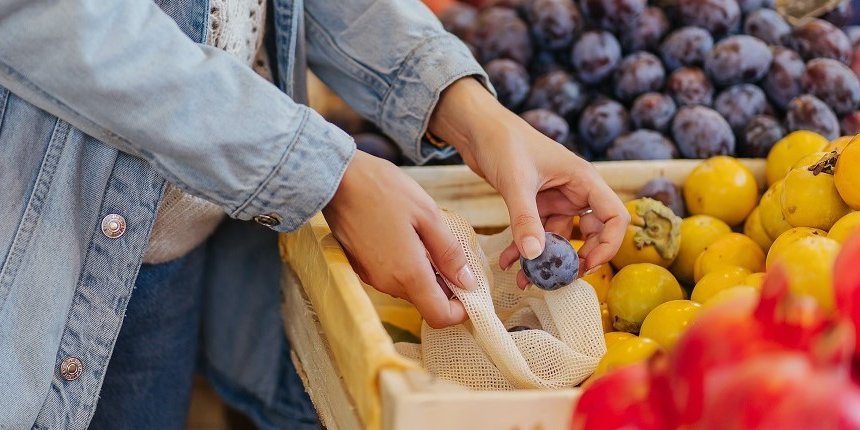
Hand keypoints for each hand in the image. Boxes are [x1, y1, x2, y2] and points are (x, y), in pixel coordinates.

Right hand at [323, 151, 477, 327]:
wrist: (336, 178)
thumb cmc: (384, 190)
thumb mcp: (428, 214)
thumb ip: (449, 252)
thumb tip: (468, 282)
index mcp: (408, 274)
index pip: (439, 316)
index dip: (458, 311)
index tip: (470, 290)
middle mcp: (388, 283)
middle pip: (424, 301)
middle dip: (444, 286)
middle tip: (453, 255)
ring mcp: (371, 276)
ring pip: (408, 287)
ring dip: (424, 272)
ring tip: (428, 238)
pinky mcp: (360, 266)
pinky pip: (391, 275)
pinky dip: (405, 264)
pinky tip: (406, 235)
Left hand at [429, 78, 628, 287]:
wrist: (477, 127)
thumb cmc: (503, 141)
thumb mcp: (516, 182)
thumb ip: (525, 219)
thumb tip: (534, 256)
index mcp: (584, 180)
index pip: (614, 217)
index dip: (608, 245)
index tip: (587, 266)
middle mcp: (575, 191)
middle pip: (591, 233)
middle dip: (574, 259)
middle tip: (557, 279)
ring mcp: (555, 199)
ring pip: (559, 238)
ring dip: (543, 260)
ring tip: (524, 279)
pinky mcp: (535, 204)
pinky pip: (537, 234)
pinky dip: (524, 249)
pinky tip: (508, 263)